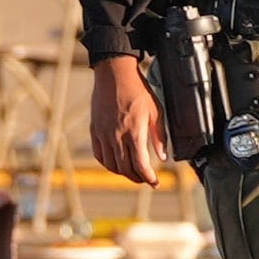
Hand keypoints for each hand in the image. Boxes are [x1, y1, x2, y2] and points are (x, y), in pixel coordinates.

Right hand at [86, 53, 167, 185]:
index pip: (140, 164)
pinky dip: (108, 164)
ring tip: (133, 173)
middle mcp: (116, 135)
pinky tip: (116, 163)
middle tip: (146, 180)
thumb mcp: (156, 112)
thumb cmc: (138, 91)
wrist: (114, 75)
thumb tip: (163, 157)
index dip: (148, 177)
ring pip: (111, 164)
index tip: (155, 183)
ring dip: (123, 173)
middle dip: (137, 178)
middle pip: (125, 168)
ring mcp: (103, 134)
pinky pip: (99, 155)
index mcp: (134, 131)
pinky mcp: (95, 130)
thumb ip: (159, 136)